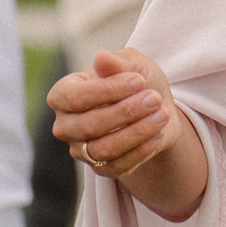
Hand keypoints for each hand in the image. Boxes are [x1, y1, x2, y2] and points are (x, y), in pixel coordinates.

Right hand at [49, 47, 186, 183]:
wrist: (156, 109)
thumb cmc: (137, 81)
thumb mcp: (133, 63)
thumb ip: (117, 62)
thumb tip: (101, 57)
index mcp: (63, 94)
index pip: (73, 97)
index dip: (107, 90)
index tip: (139, 80)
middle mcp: (65, 125)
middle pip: (89, 125)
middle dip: (126, 112)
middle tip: (154, 98)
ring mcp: (81, 150)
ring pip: (104, 148)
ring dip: (137, 132)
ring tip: (162, 114)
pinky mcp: (101, 168)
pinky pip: (118, 166)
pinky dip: (141, 150)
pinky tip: (158, 133)